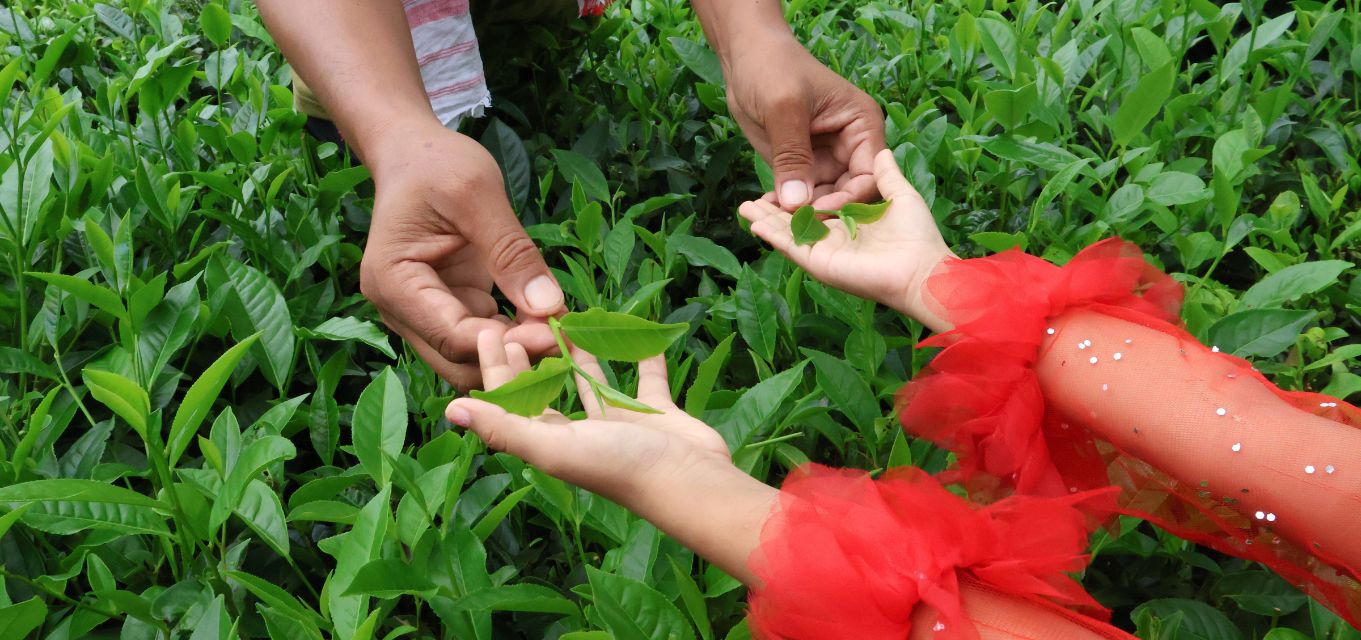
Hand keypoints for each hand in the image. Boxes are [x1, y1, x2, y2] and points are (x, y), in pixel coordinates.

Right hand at [359, 121, 564, 388]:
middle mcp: (400, 310)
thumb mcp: (478, 195)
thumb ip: (512, 252)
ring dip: (517, 351)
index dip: (504, 345)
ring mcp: (422, 314)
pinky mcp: (448, 308)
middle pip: (459, 361)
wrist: (415, 153)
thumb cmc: (437, 164)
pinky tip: (550, 320)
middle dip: (512, 358)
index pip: (451, 337)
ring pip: (473, 358)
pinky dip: (516, 334)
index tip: (553, 335)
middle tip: (565, 339)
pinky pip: (483, 336)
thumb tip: (550, 308)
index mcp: (394, 283)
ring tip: (564, 331)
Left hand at [448, 329, 730, 504]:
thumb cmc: (621, 467)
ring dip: (580, 354)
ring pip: (593, 381)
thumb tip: (450, 411)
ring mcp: (620, 424)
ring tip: (568, 320)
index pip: (513, 402)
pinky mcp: (656, 413)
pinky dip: (643, 358)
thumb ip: (504, 427)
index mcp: (552, 443)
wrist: (692, 484)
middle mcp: (581, 434)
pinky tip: (640, 334)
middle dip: (532, 358)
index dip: (498, 369)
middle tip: (519, 320)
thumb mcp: (555, 447)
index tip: (488, 330)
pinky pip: (646, 378)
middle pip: (548, 390)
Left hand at [723, 32, 885, 210]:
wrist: (745, 56)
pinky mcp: (803, 167)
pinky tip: (764, 212)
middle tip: (794, 228)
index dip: (849, 199)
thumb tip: (797, 204)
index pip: (870, 174)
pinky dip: (784, 205)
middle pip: (849, 193)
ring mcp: (827, 159)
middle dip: (823, 212)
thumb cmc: (772, 68)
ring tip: (774, 226)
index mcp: (862, 126)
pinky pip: (800, 195)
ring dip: (801, 214)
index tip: (818, 214)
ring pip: (824, 199)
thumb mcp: (784, 107)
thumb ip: (792, 155)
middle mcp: (851, 147)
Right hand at [738, 150, 954, 330]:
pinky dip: (773, 236)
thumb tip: (885, 151)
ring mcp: (825, 251)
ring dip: (765, 220)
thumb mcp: (900, 196)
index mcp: (850, 222)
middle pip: (795, 221)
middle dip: (772, 209)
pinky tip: (754, 224)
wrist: (922, 271)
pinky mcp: (821, 262)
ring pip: (788, 233)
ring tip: (743, 207)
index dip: (798, 192)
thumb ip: (887, 176)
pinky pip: (792, 247)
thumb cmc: (917, 237)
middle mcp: (834, 238)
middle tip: (749, 196)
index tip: (780, 174)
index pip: (817, 205)